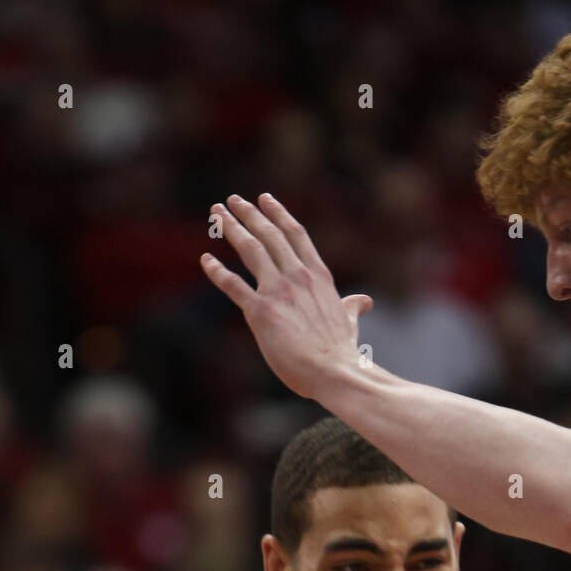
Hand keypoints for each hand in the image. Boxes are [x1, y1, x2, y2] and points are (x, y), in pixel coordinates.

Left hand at [200, 194, 372, 400]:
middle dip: (248, 214)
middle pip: (270, 234)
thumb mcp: (349, 321)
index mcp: (318, 276)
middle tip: (231, 200)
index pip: (296, 235)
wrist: (335, 372)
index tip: (265, 199)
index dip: (279, 214)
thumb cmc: (342, 352)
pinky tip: (205, 260)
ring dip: (232, 228)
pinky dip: (217, 271)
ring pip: (251, 249)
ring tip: (216, 214)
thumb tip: (364, 301)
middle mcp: (298, 276)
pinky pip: (234, 285)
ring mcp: (279, 291)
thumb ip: (352, 307)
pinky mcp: (261, 312)